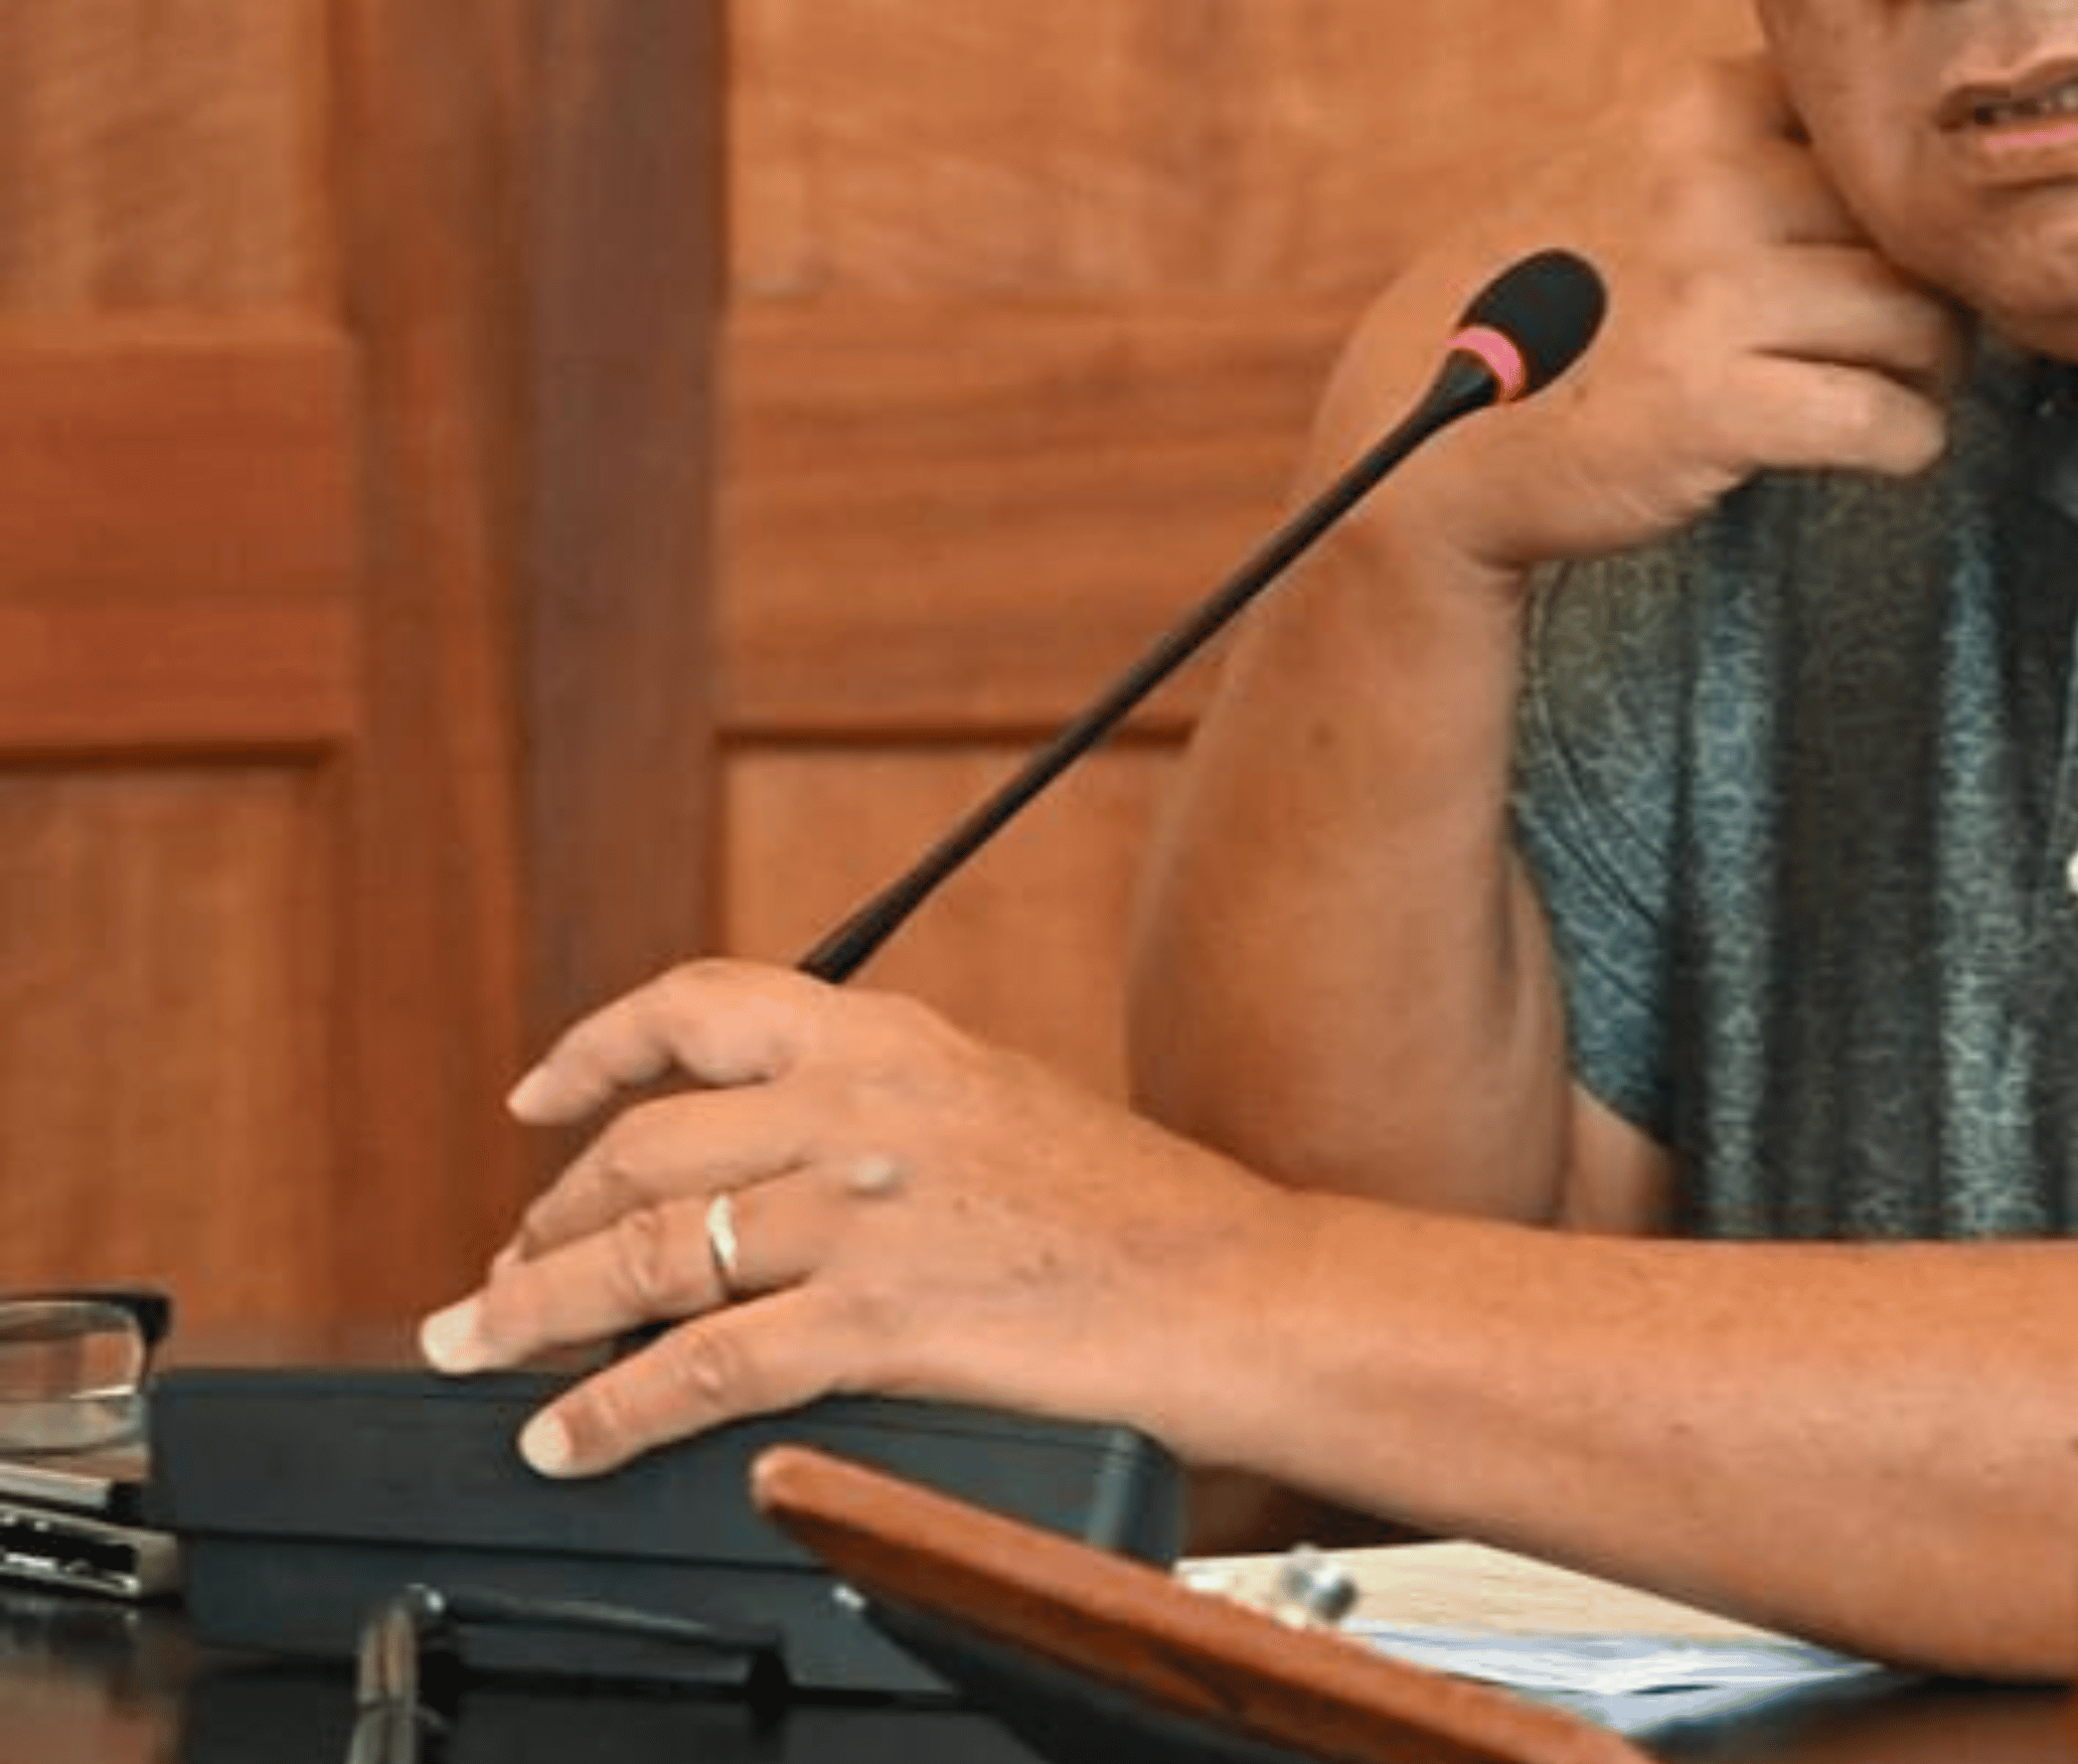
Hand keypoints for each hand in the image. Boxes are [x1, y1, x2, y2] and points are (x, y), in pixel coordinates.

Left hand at [419, 959, 1292, 1475]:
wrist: (1235, 1287)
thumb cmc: (1140, 1213)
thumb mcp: (1001, 1103)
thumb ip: (884, 1110)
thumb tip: (771, 1161)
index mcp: (895, 1038)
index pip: (701, 1006)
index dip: (595, 1050)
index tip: (539, 1098)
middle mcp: (861, 1106)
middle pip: (643, 1148)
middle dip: (541, 1220)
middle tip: (501, 1275)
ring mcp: (862, 1213)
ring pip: (639, 1256)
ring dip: (529, 1314)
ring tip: (477, 1350)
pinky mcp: (875, 1319)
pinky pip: (697, 1367)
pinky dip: (608, 1410)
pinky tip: (569, 1437)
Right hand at [1349, 54, 1970, 580]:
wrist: (1424, 436)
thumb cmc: (1558, 309)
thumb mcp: (1632, 176)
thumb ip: (1749, 147)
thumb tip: (1921, 150)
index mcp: (1694, 108)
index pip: (1876, 121)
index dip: (1910, 194)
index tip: (1902, 246)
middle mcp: (1708, 184)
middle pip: (1915, 228)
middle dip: (1933, 291)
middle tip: (1907, 342)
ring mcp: (1711, 294)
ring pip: (1923, 323)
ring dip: (1927, 373)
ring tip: (1890, 391)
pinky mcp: (1717, 407)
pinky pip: (1888, 423)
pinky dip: (1906, 444)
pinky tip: (1875, 449)